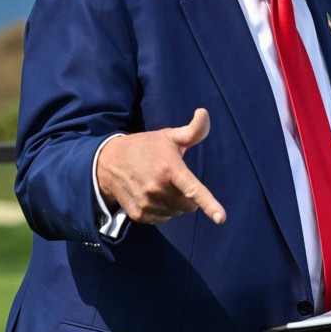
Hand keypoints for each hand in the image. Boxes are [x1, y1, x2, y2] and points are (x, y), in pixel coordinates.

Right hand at [96, 109, 225, 225]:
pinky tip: (153, 195)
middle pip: (188, 206)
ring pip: (176, 213)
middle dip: (188, 197)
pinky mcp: (138, 214)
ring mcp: (146, 203)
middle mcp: (158, 189)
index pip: (193, 189)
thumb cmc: (146, 147)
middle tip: (175, 181)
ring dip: (175, 204)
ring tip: (161, 186)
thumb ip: (192, 130)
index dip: (209, 204)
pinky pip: (162, 219)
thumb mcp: (169, 136)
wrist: (109, 162)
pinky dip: (163, 210)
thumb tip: (204, 112)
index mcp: (169, 169)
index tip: (221, 218)